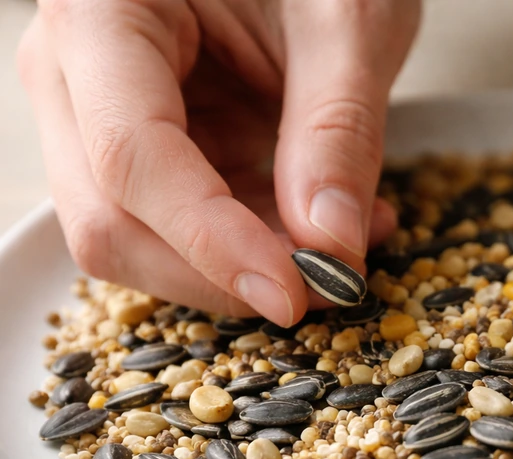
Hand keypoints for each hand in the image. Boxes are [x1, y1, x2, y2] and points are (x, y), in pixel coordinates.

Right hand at [17, 0, 419, 326]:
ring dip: (247, 268)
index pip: (129, 154)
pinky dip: (258, 248)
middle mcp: (76, 72)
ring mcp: (102, 120)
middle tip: (326, 284)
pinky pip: (183, 232)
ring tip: (346, 243)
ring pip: (142, 242)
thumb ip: (338, 130)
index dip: (209, 239)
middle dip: (221, 273)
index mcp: (102, 11)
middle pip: (112, 220)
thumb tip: (329, 244)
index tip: (293, 290)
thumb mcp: (348, 24)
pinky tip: (325, 228)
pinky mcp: (148, 155)